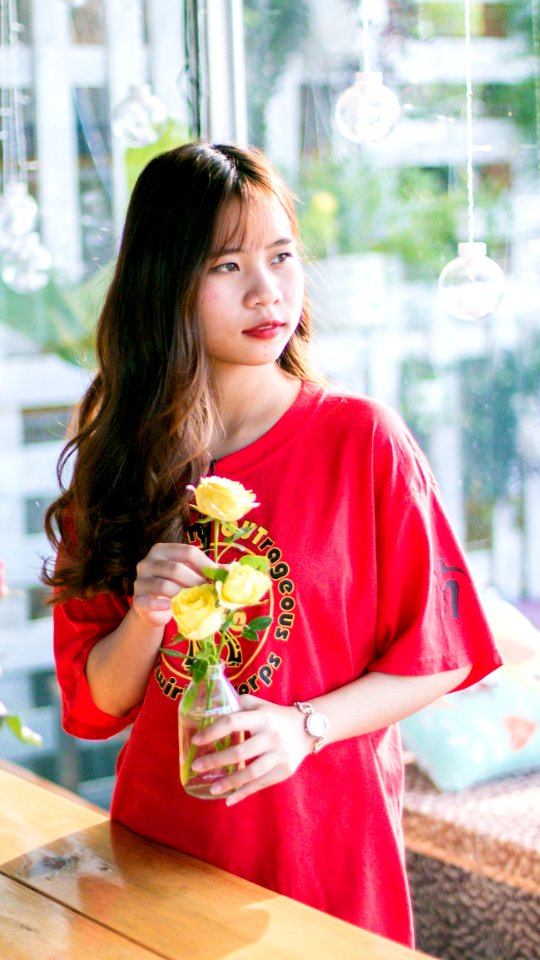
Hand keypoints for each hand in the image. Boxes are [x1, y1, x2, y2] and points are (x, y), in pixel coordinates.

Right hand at [132, 543, 216, 627]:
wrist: (153, 609)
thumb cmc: (175, 586)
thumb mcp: (189, 574)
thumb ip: (206, 570)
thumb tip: (229, 571)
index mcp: (162, 550)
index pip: (188, 551)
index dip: (206, 564)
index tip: (218, 576)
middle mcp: (148, 562)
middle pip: (176, 568)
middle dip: (196, 581)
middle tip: (210, 592)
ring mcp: (140, 581)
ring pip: (165, 585)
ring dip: (184, 594)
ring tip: (197, 601)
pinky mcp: (137, 600)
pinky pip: (150, 602)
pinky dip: (162, 605)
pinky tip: (171, 608)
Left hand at [190, 695, 312, 805]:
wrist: (307, 728)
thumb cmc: (274, 716)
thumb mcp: (259, 705)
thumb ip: (238, 705)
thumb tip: (210, 711)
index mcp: (261, 717)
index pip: (232, 722)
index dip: (212, 731)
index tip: (196, 740)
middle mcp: (270, 736)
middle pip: (239, 752)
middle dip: (215, 761)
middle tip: (196, 767)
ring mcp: (279, 755)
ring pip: (250, 772)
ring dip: (229, 782)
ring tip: (212, 788)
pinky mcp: (284, 770)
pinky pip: (260, 784)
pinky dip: (244, 793)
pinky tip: (229, 799)